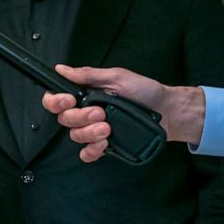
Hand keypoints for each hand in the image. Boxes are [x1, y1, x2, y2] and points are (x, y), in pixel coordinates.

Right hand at [42, 65, 205, 161]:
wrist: (167, 111)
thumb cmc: (144, 91)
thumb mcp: (117, 77)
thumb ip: (88, 75)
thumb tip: (61, 69)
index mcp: (85, 94)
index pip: (56, 99)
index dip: (56, 102)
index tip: (70, 100)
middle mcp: (86, 112)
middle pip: (65, 119)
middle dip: (80, 117)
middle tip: (101, 113)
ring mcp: (94, 130)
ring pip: (75, 136)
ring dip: (89, 133)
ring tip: (108, 128)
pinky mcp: (104, 146)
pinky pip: (87, 154)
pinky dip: (92, 151)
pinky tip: (105, 145)